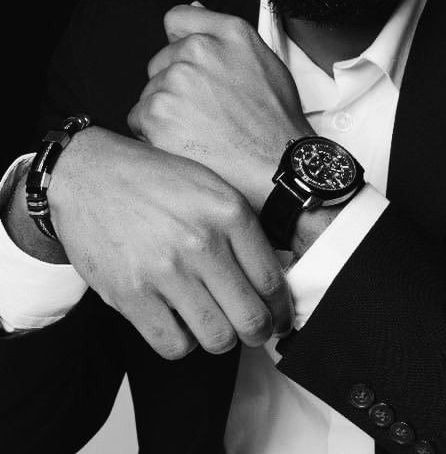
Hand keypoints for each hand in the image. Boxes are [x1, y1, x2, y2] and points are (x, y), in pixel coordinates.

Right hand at [48, 126, 292, 358]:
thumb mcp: (210, 185)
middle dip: (257, 331)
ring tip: (211, 321)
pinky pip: (174, 346)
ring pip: (217, 338)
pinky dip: (181, 342)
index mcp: (228, 211)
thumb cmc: (152, 178)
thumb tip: (271, 278)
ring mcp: (166, 270)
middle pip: (251, 318)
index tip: (278, 316)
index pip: (272, 281)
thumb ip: (241, 228)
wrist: (90, 173)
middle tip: (251, 328)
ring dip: (219, 337)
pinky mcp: (132, 295)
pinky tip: (178, 320)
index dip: (280, 309)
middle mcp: (202, 241)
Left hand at [128, 5, 313, 210]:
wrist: (277, 168)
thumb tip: (194, 7)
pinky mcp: (157, 113)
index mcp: (229, 32)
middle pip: (161, 60)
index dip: (180, 42)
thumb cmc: (274, 121)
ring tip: (199, 130)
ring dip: (165, 110)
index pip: (178, 17)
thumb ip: (223, 35)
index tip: (187, 64)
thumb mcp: (262, 61)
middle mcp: (200, 49)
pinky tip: (184, 143)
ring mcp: (176, 80)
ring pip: (150, 92)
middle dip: (174, 83)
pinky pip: (138, 118)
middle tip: (204, 110)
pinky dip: (153, 133)